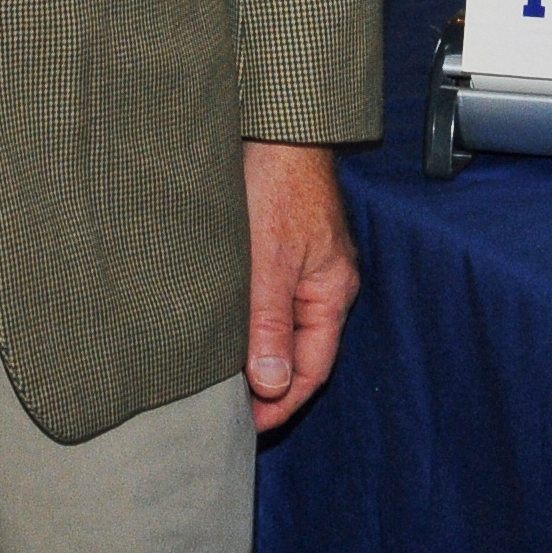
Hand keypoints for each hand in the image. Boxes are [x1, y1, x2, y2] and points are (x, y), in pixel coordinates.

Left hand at [239, 141, 358, 432]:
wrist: (276, 124)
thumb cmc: (276, 185)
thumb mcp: (267, 262)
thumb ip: (268, 325)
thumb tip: (271, 386)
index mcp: (331, 293)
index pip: (313, 370)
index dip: (282, 404)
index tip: (248, 428)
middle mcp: (325, 283)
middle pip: (300, 352)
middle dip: (268, 385)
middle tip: (228, 412)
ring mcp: (305, 264)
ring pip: (282, 326)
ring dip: (255, 353)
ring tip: (219, 379)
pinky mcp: (283, 246)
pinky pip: (271, 300)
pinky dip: (250, 322)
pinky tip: (223, 328)